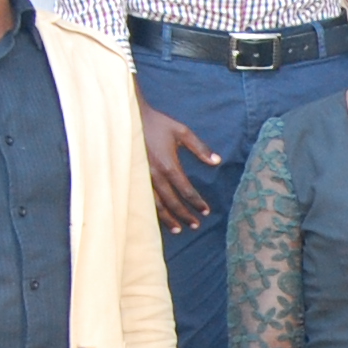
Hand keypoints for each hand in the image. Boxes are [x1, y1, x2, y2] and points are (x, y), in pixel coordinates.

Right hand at [143, 99, 221, 233]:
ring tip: (178, 229)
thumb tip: (217, 161)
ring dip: (168, 218)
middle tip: (195, 225)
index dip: (196, 202)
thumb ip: (200, 148)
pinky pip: (144, 199)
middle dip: (184, 215)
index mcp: (168, 164)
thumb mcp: (182, 131)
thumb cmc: (158, 123)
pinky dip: (153, 211)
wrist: (130, 118)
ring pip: (156, 204)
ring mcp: (142, 178)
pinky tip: (159, 218)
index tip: (205, 211)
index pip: (185, 190)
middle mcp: (155, 175)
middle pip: (172, 201)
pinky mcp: (134, 177)